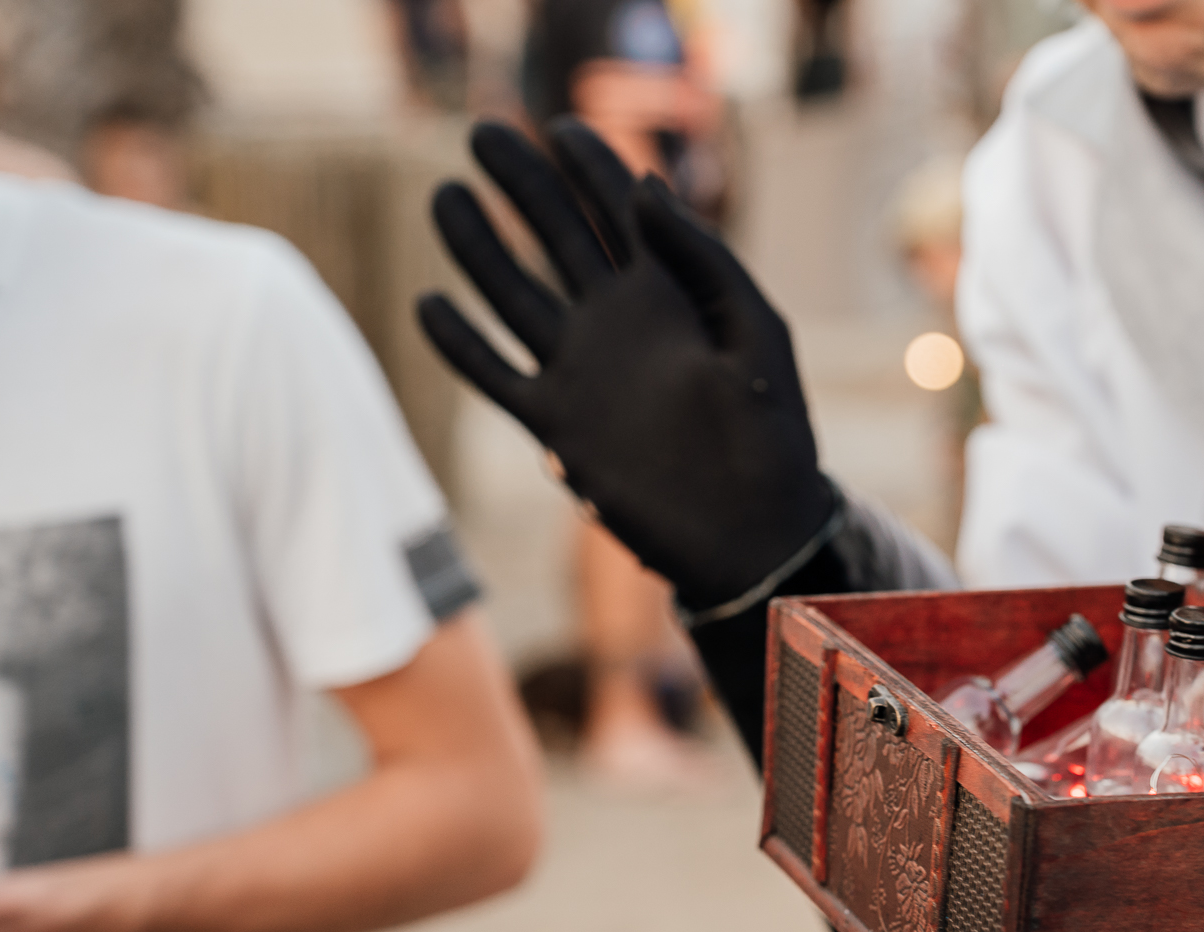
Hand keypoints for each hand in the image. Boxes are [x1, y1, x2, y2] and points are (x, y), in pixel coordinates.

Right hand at [418, 120, 835, 611]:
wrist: (754, 533)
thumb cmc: (773, 435)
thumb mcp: (756, 334)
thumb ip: (704, 260)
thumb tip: (646, 188)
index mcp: (670, 295)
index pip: (621, 210)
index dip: (593, 163)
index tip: (560, 125)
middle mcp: (617, 324)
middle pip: (555, 236)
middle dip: (523, 184)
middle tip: (483, 135)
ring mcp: (583, 371)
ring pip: (513, 295)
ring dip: (477, 249)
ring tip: (446, 197)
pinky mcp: (558, 424)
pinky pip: (496, 375)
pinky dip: (461, 345)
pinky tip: (430, 304)